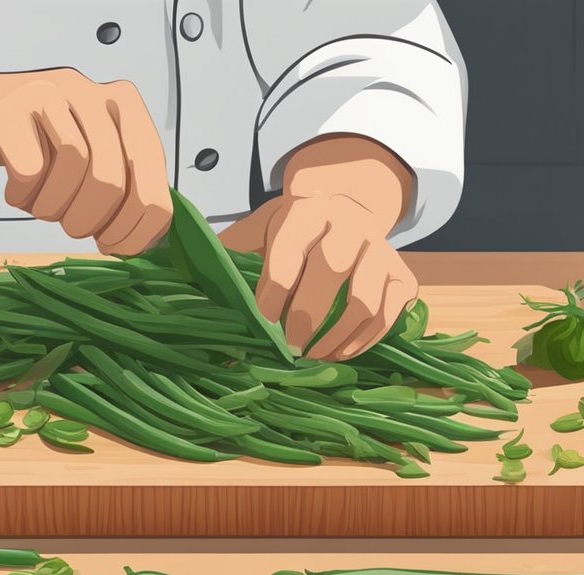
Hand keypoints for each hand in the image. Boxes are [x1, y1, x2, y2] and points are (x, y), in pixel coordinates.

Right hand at [0, 68, 172, 254]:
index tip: (116, 248)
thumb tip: (151, 240)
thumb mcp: (89, 164)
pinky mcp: (12, 107)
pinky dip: (25, 194)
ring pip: (75, 169)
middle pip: (112, 178)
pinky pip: (32, 168)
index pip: (153, 176)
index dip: (138, 226)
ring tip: (43, 208)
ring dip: (56, 208)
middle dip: (94, 221)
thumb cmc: (36, 150)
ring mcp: (52, 93)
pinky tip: (17, 191)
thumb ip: (126, 189)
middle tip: (75, 231)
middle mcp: (94, 92)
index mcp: (126, 106)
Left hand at [219, 136, 417, 360]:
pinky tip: (340, 352)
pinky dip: (364, 340)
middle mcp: (347, 224)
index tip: (261, 322)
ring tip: (313, 355)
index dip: (273, 291)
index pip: (288, 251)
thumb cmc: (289, 233)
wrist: (345, 209)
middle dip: (306, 316)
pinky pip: (389, 314)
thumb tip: (181, 291)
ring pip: (364, 299)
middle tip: (289, 346)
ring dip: (336, 336)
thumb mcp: (256, 233)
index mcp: (303, 211)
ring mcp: (380, 249)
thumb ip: (229, 259)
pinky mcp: (402, 274)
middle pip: (332, 271)